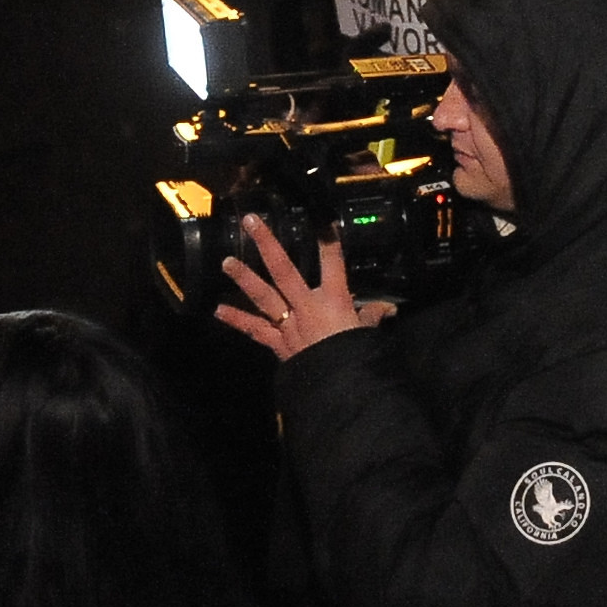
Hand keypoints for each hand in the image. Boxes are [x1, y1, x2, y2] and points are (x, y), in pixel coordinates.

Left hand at [214, 216, 384, 362]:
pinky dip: (237, 320)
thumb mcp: (367, 332)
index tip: (323, 220)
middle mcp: (306, 305)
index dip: (328, 241)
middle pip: (284, 270)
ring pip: (263, 296)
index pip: (332, 263)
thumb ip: (372, 316)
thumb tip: (387, 309)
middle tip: (250, 222)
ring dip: (244, 278)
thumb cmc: (355, 355)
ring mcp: (288, 323)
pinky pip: (255, 330)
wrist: (337, 387)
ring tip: (226, 262)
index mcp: (333, 299)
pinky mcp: (278, 342)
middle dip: (267, 244)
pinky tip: (218, 310)